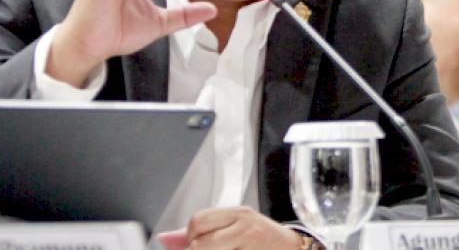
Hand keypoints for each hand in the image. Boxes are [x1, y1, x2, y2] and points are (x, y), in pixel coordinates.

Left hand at [157, 206, 304, 249]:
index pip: (198, 221)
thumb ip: (201, 232)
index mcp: (238, 213)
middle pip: (200, 244)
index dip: (191, 239)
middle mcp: (246, 226)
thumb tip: (164, 238)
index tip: (197, 246)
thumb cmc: (263, 242)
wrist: (294, 249)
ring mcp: (252, 243)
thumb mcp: (234, 229)